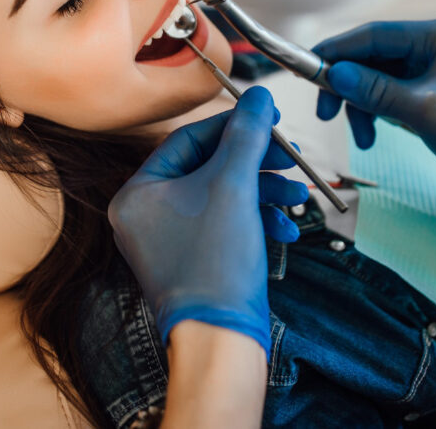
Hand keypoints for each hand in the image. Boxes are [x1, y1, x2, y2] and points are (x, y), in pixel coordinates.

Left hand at [108, 87, 308, 354]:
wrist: (222, 340)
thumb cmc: (216, 263)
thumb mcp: (234, 185)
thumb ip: (246, 134)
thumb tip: (258, 95)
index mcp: (137, 193)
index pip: (186, 140)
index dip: (232, 125)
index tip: (268, 118)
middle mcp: (145, 216)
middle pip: (208, 169)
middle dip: (256, 165)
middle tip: (290, 158)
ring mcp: (167, 241)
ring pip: (222, 198)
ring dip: (265, 194)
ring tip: (298, 198)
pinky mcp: (193, 261)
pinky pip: (224, 226)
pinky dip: (257, 222)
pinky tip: (287, 230)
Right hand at [313, 17, 435, 205]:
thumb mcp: (422, 110)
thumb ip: (376, 90)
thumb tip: (335, 74)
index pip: (374, 35)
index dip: (338, 51)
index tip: (308, 68)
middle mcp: (433, 44)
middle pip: (370, 57)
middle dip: (347, 86)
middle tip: (326, 113)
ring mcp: (429, 66)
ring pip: (373, 78)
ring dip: (359, 106)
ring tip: (361, 137)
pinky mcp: (425, 88)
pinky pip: (385, 93)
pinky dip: (372, 113)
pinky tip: (372, 135)